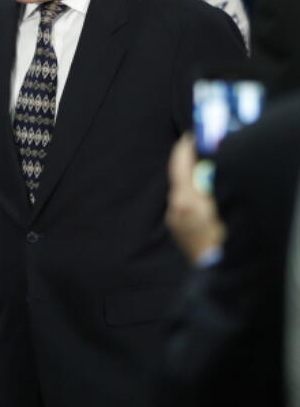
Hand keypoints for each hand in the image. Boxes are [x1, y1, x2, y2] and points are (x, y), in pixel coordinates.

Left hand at [166, 134, 224, 263]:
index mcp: (186, 200)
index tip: (196, 133)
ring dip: (196, 178)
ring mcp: (176, 221)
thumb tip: (216, 159)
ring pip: (184, 190)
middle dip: (194, 160)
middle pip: (181, 175)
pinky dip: (196, 194)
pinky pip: (186, 204)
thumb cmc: (230, 238)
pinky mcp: (180, 231)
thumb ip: (220, 180)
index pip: (180, 163)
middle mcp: (176, 208)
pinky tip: (211, 194)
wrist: (222, 273)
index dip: (188, 145)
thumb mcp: (228, 204)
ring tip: (214, 169)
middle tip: (209, 147)